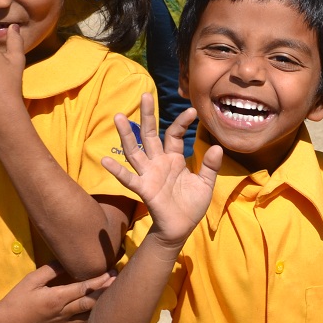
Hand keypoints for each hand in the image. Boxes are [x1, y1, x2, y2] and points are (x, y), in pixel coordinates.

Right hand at [0, 267, 112, 322]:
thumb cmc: (17, 298)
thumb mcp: (31, 280)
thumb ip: (50, 270)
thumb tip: (67, 260)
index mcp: (56, 298)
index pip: (83, 289)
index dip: (100, 281)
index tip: (112, 272)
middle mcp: (62, 313)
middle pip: (90, 303)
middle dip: (107, 292)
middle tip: (121, 282)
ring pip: (89, 318)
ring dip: (103, 309)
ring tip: (117, 300)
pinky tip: (104, 321)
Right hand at [100, 93, 222, 244]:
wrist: (182, 228)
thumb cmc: (191, 205)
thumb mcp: (205, 184)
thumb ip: (209, 166)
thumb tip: (217, 147)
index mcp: (173, 159)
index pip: (174, 134)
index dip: (182, 122)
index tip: (193, 111)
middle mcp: (158, 162)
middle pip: (150, 135)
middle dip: (147, 116)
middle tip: (146, 94)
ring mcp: (149, 174)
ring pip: (135, 151)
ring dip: (126, 135)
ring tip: (119, 116)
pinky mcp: (144, 189)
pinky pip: (129, 178)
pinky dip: (117, 170)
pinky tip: (105, 160)